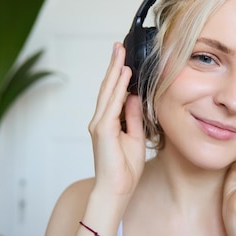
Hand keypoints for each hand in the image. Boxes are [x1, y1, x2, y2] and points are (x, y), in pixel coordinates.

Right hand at [88, 43, 145, 196]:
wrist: (116, 189)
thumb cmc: (125, 169)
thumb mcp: (135, 137)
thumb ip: (134, 117)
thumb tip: (135, 97)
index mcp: (108, 123)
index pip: (113, 94)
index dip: (118, 75)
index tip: (124, 59)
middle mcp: (100, 120)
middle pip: (107, 88)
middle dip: (114, 66)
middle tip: (119, 46)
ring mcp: (100, 124)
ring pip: (108, 92)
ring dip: (115, 71)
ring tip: (120, 53)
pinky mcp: (103, 130)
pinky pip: (112, 104)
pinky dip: (118, 88)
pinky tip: (124, 75)